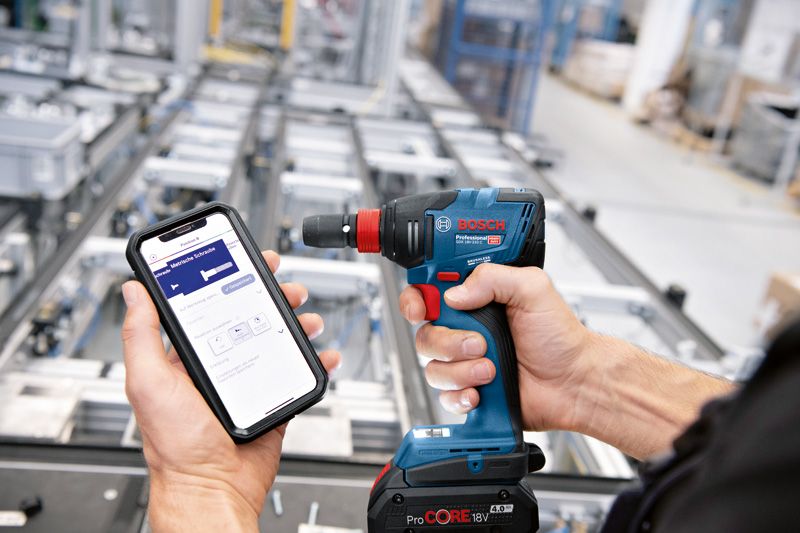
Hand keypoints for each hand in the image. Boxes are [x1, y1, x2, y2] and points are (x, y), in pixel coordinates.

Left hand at [122, 250, 339, 531]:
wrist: (212, 489)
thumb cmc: (175, 446)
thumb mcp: (149, 382)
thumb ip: (141, 335)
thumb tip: (132, 290)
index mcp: (186, 358)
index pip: (208, 307)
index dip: (228, 280)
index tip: (244, 260)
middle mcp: (218, 366)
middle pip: (251, 318)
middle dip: (272, 296)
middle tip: (286, 286)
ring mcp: (248, 382)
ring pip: (278, 341)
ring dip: (297, 324)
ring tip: (307, 319)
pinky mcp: (272, 401)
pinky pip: (297, 373)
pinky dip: (315, 361)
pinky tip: (322, 354)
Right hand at [399, 264, 591, 432]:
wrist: (574, 383)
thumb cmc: (560, 338)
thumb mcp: (533, 289)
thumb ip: (493, 278)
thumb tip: (455, 293)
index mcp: (476, 300)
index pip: (429, 293)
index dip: (416, 300)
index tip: (422, 309)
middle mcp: (465, 330)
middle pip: (425, 333)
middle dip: (448, 341)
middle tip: (479, 343)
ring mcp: (465, 362)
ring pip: (433, 367)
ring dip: (461, 370)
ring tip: (490, 368)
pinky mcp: (469, 390)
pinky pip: (445, 396)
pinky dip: (461, 395)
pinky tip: (481, 391)